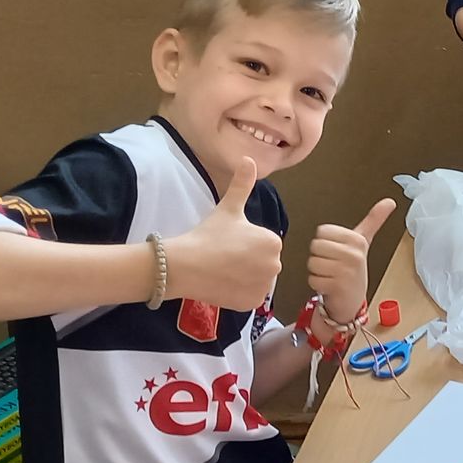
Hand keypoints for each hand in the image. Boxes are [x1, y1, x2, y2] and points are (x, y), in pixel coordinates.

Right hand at [164, 158, 283, 310]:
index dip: (245, 243)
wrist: (185, 264)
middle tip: (223, 256)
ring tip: (222, 270)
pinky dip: (238, 293)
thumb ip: (242, 184)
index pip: (264, 244)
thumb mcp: (228, 207)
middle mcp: (276, 265)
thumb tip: (249, 159)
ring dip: (244, 277)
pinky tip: (223, 284)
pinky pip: (249, 297)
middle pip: (263, 263)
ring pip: (257, 280)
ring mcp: (265, 287)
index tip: (229, 242)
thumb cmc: (208, 234)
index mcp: (273, 241)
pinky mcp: (252, 304)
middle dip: (247, 261)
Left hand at [306, 197, 397, 322]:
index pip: (322, 231)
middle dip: (320, 257)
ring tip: (331, 275)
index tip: (337, 250)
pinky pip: (313, 279)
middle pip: (316, 246)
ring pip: (313, 263)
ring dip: (318, 271)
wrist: (352, 299)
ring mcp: (346, 271)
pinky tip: (329, 285)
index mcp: (357, 239)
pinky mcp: (338, 287)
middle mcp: (354, 254)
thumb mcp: (363, 241)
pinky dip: (318, 284)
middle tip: (333, 264)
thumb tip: (389, 201)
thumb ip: (374, 220)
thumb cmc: (352, 268)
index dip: (325, 242)